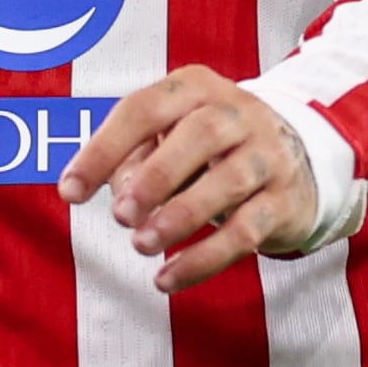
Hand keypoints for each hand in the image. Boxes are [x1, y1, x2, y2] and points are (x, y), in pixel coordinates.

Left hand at [58, 65, 318, 293]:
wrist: (297, 159)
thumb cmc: (209, 148)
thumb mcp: (170, 137)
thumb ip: (136, 159)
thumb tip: (117, 194)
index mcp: (197, 87)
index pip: (145, 108)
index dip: (103, 149)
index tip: (70, 192)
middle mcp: (238, 113)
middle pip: (200, 134)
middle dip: (155, 177)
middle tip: (120, 216)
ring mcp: (267, 156)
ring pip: (228, 181)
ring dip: (179, 217)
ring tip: (141, 245)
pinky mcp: (283, 201)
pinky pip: (246, 232)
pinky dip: (204, 259)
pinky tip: (168, 279)